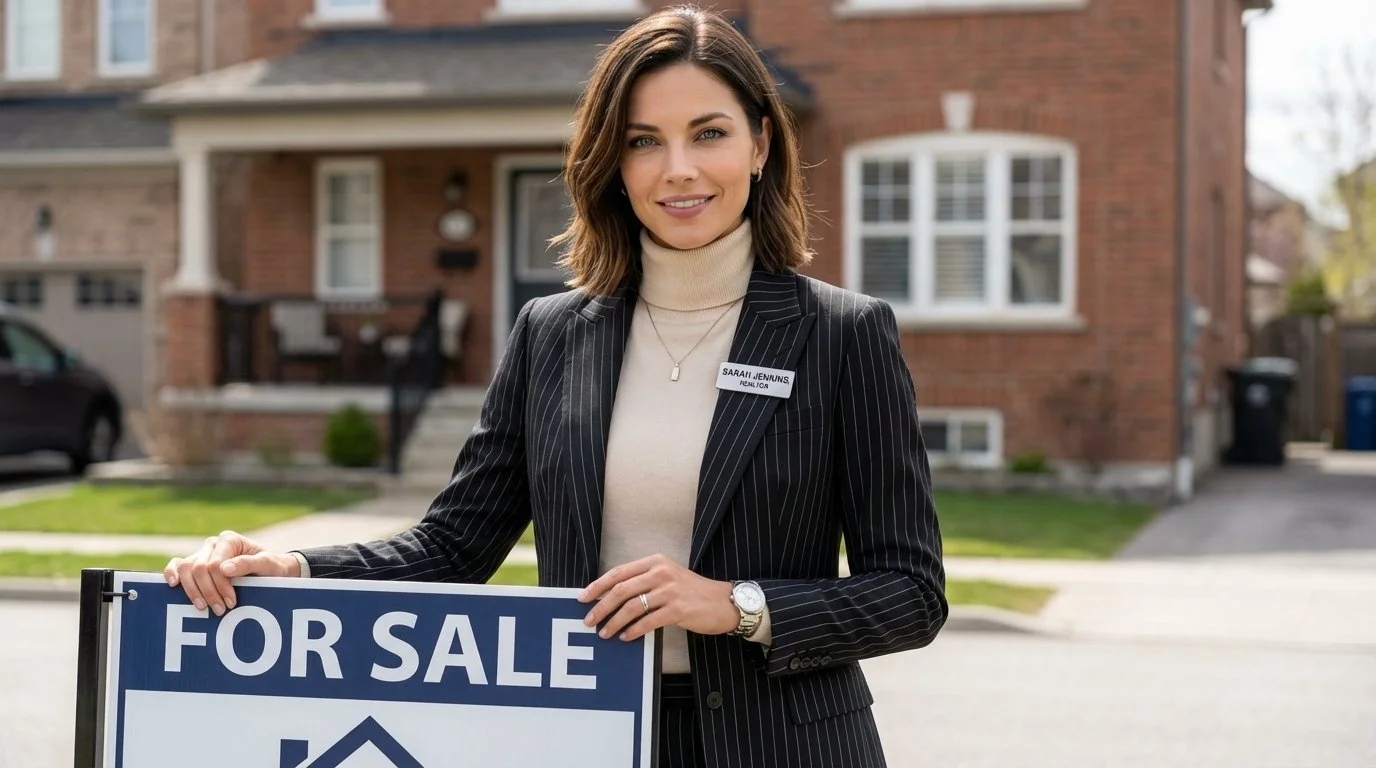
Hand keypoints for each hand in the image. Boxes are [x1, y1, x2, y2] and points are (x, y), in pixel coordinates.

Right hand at [162, 531, 299, 615]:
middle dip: (208, 592)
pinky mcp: (194, 565)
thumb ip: (248, 563)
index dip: (220, 585)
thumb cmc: (271, 567)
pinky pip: (176, 565)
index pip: (215, 564)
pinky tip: (173, 585)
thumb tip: (224, 569)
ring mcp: (202, 554)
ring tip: (203, 607)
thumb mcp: (268, 564)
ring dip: (192, 591)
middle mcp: (212, 544)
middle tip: (220, 610)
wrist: (272, 571)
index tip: (231, 602)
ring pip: (185, 569)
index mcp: (229, 540)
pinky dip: (171, 574)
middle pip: (199, 568)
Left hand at [578, 554, 737, 641]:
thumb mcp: (668, 577)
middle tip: (589, 620)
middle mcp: (661, 573)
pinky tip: (625, 637)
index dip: (598, 585)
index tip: (583, 598)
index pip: (618, 572)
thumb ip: (644, 581)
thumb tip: (612, 596)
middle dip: (601, 607)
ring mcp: (670, 591)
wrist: (723, 602)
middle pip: (621, 590)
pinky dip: (633, 631)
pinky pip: (647, 622)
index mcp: (655, 562)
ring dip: (614, 622)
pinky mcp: (677, 609)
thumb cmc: (692, 592)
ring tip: (604, 633)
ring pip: (631, 607)